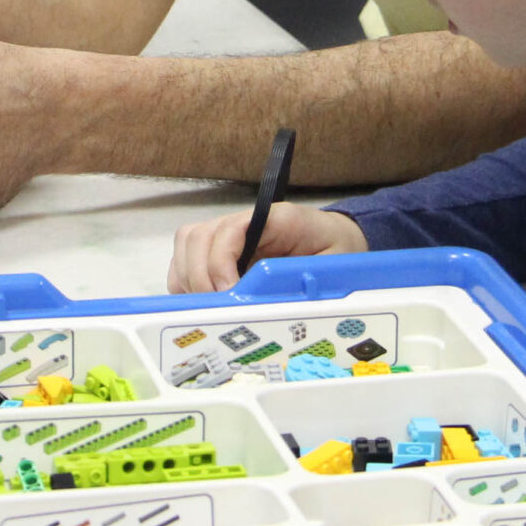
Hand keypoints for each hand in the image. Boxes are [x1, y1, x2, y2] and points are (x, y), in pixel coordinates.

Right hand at [167, 201, 366, 293]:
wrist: (338, 239)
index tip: (228, 292)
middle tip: (217, 305)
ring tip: (210, 306)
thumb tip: (265, 299)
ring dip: (190, 279)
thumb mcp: (331, 264)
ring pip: (187, 246)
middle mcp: (244, 222)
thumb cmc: (335, 250)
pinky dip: (187, 283)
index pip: (230, 229)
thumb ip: (301, 277)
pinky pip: (188, 260)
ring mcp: (228, 234)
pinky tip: (204, 302)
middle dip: (200, 275)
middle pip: (198, 235)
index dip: (220, 262)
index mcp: (275, 218)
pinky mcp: (220, 250)